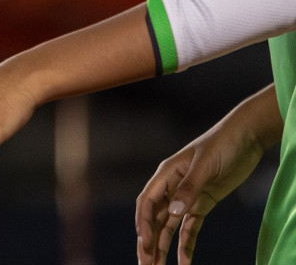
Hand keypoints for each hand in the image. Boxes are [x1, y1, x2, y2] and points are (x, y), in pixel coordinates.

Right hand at [135, 86, 279, 264]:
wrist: (246, 137)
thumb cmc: (222, 144)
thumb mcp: (205, 165)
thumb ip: (188, 189)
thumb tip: (172, 213)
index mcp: (166, 175)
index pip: (147, 204)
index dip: (144, 225)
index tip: (145, 244)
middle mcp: (171, 188)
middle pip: (154, 219)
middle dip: (148, 242)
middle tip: (145, 264)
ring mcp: (186, 197)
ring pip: (168, 227)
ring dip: (162, 247)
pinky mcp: (202, 204)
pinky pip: (189, 228)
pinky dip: (186, 245)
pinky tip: (184, 262)